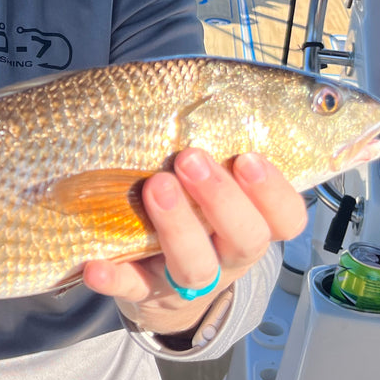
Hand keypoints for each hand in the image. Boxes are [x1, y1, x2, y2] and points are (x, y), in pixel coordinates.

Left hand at [82, 150, 305, 337]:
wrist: (162, 290)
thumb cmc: (193, 220)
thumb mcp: (213, 192)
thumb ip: (214, 156)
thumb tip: (193, 86)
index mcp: (250, 228)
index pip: (285, 218)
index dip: (274, 192)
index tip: (248, 158)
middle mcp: (227, 257)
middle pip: (245, 238)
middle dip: (221, 198)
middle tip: (190, 159)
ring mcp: (186, 281)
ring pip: (195, 266)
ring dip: (177, 226)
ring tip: (155, 186)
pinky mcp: (144, 292)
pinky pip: (131, 288)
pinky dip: (114, 278)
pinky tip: (94, 264)